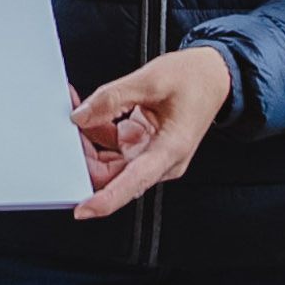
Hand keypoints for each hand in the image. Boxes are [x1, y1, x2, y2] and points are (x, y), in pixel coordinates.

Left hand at [68, 46, 233, 219]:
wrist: (215, 75)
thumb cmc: (195, 78)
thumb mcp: (152, 79)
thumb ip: (113, 98)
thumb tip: (82, 116)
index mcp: (170, 149)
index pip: (133, 182)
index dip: (106, 200)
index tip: (83, 208)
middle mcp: (162, 161)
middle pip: (114, 174)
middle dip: (86, 156)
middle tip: (69, 128)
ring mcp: (153, 156)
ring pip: (110, 162)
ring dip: (89, 142)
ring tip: (78, 111)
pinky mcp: (146, 147)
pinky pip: (115, 148)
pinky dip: (99, 132)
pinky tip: (91, 111)